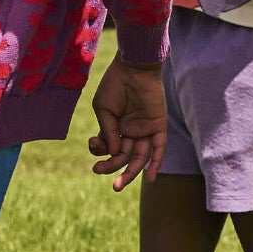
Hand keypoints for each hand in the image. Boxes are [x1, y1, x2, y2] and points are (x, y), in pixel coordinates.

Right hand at [87, 56, 166, 189]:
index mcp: (115, 127)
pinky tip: (150, 178)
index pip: (108, 148)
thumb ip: (108, 132)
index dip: (99, 151)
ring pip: (139, 157)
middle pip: (123, 156)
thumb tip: (112, 153)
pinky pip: (159, 148)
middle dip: (111, 167)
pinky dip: (156, 163)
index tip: (92, 144)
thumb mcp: (104, 110)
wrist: (133, 67)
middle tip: (99, 171)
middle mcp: (131, 131)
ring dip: (129, 171)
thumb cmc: (115, 85)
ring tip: (117, 184)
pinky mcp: (157, 125)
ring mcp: (144, 129)